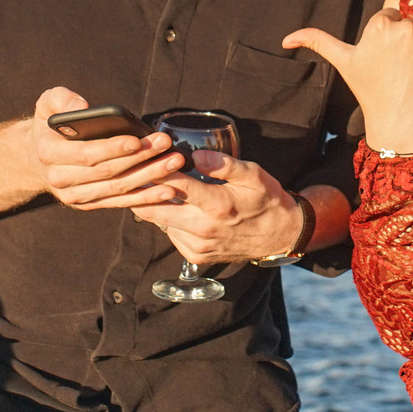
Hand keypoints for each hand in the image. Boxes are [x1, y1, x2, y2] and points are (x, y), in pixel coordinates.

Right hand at [28, 87, 188, 211]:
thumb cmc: (50, 124)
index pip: (85, 154)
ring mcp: (75, 196)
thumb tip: (82, 106)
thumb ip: (62, 99)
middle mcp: (60, 180)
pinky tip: (169, 190)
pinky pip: (121, 202)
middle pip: (107, 172)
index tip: (137, 139)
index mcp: (48, 154)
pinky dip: (146, 198)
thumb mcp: (47, 103)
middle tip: (165, 145)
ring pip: (118, 189)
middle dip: (140, 158)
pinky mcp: (89, 204)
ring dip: (149, 177)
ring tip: (174, 163)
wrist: (38, 156)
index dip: (112, 149)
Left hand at [132, 150, 305, 264]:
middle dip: (142, 189)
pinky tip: (170, 206)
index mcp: (217, 205)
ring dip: (151, 204)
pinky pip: (170, 234)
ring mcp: (198, 245)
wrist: (279, 235)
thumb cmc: (266, 200)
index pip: (175, 186)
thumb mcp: (253, 175)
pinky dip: (166, 219)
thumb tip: (196, 155)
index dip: (156, 170)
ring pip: (159, 222)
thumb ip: (224, 164)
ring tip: (145, 185)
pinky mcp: (196, 256)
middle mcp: (204, 229)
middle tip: (133, 172)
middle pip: (155, 209)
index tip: (144, 157)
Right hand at [283, 7, 412, 155]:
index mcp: (379, 24)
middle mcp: (405, 27)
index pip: (391, 16)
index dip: (388, 38)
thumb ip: (318, 41)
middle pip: (411, 22)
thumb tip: (285, 40)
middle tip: (399, 68)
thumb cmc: (370, 92)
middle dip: (406, 41)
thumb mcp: (344, 63)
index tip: (385, 58)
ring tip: (412, 71)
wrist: (400, 122)